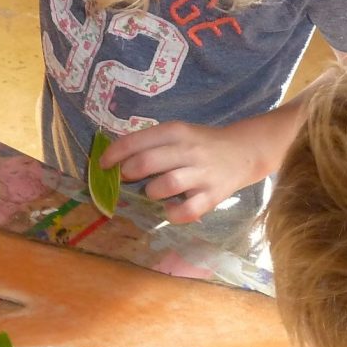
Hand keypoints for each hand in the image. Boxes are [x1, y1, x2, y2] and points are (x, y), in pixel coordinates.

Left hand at [100, 121, 261, 223]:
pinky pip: (189, 211)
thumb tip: (114, 160)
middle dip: (129, 172)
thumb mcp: (177, 134)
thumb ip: (150, 144)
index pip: (138, 140)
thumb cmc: (201, 144)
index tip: (102, 164)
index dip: (115, 154)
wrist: (244, 151)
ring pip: (168, 184)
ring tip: (153, 192)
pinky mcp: (213, 196)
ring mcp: (202, 174)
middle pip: (148, 161)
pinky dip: (174, 214)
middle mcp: (188, 151)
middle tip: (126, 178)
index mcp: (176, 132)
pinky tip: (170, 210)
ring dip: (152, 191)